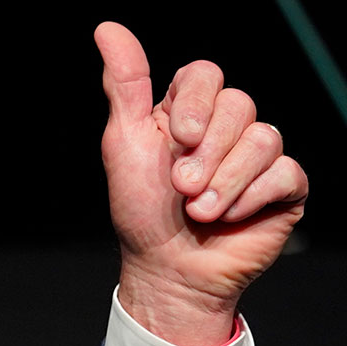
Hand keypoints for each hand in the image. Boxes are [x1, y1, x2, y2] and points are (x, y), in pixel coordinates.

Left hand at [96, 22, 307, 345]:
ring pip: (264, 138)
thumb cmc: (142, 212)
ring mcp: (257, 157)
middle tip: (181, 188)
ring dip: (223, 182)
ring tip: (198, 211)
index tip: (177, 138)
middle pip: (241, 104)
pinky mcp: (283, 186)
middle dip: (206, 153)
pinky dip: (249, 198)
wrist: (167, 270)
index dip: (196, 104)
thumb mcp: (124, 143)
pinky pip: (284, 172)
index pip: (207, 74)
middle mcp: (226, 129)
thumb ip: (125, 85)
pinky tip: (229, 217)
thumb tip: (107, 29)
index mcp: (189, 113)